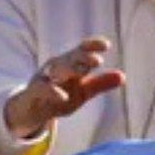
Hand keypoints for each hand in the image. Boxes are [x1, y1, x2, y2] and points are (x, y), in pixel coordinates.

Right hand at [4, 36, 124, 138]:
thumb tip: (123, 76)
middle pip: (70, 58)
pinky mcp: (34, 91)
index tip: (106, 45)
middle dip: (83, 57)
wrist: (31, 110)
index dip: (92, 46)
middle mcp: (57, 67)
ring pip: (57, 70)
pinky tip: (63, 96)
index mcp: (70, 64)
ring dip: (69, 68)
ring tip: (83, 69)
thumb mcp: (83, 91)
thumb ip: (101, 84)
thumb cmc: (59, 95)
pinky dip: (52, 91)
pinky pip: (43, 89)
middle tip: (97, 60)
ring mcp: (44, 78)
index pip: (81, 51)